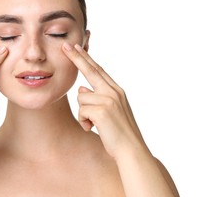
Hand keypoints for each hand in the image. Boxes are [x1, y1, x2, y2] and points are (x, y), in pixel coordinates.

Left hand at [62, 43, 145, 159]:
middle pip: (91, 70)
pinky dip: (84, 121)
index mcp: (116, 90)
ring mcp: (109, 100)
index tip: (77, 47)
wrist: (131, 150)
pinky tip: (94, 128)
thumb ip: (97, 98)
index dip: (86, 58)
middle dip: (77, 57)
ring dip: (83, 113)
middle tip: (66, 45)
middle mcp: (113, 91)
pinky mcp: (102, 110)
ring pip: (81, 98)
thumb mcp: (110, 111)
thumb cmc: (119, 132)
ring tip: (95, 124)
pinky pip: (81, 111)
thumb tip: (81, 90)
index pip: (98, 70)